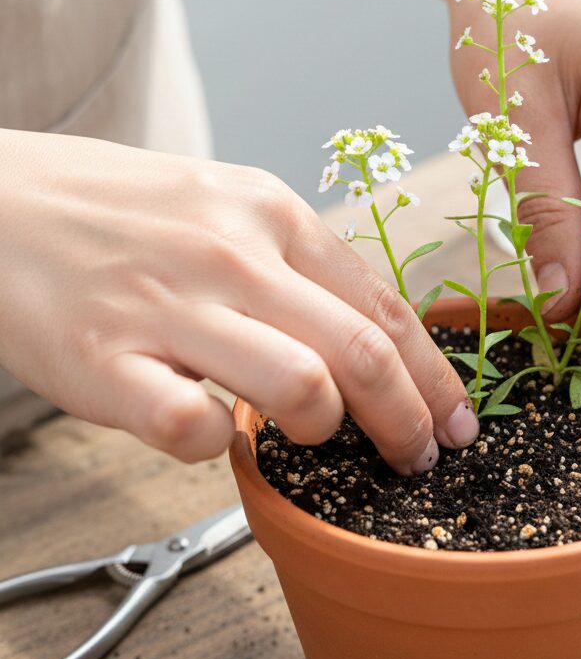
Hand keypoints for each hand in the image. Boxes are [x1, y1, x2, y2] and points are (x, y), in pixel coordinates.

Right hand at [0, 131, 477, 467]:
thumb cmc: (130, 213)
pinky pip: (193, 430)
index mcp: (273, 214)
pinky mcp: (103, 363)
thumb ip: (301, 267)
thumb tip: (376, 341)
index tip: (456, 421)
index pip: (385, 308)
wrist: (1, 201)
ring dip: (323, 429)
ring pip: (299, 389)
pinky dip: (219, 446)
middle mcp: (232, 255)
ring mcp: (167, 307)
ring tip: (310, 435)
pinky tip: (213, 432)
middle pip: (362, 354)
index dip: (435, 377)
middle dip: (408, 422)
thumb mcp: (231, 206)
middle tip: (418, 457)